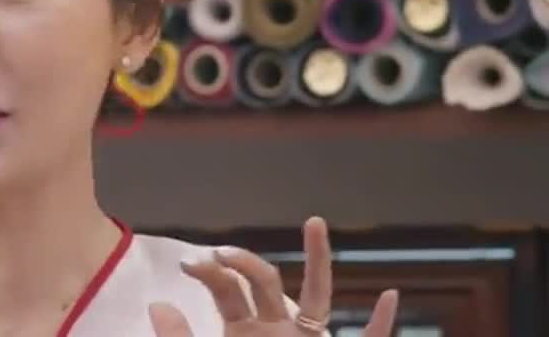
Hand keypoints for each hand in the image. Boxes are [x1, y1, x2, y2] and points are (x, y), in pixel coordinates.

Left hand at [149, 217, 397, 336]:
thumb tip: (157, 304)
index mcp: (241, 332)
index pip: (228, 289)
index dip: (211, 273)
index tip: (189, 265)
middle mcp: (274, 331)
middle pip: (264, 283)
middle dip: (243, 262)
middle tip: (219, 253)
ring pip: (316, 297)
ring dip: (319, 261)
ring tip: (314, 223)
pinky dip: (381, 326)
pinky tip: (391, 298)